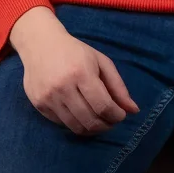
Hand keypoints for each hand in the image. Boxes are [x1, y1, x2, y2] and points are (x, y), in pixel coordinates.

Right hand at [10, 8, 138, 134]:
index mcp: (81, 72)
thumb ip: (118, 86)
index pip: (103, 106)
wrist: (40, 43)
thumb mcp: (100, 61)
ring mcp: (49, 97)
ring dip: (92, 129)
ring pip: (76, 128)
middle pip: (90, 121)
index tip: (120, 114)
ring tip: (98, 120)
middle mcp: (63, 87)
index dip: (116, 116)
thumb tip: (134, 111)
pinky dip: (75, 123)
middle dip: (106, 126)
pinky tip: (80, 113)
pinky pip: (62, 124)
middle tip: (111, 121)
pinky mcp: (39, 105)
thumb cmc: (74, 51)